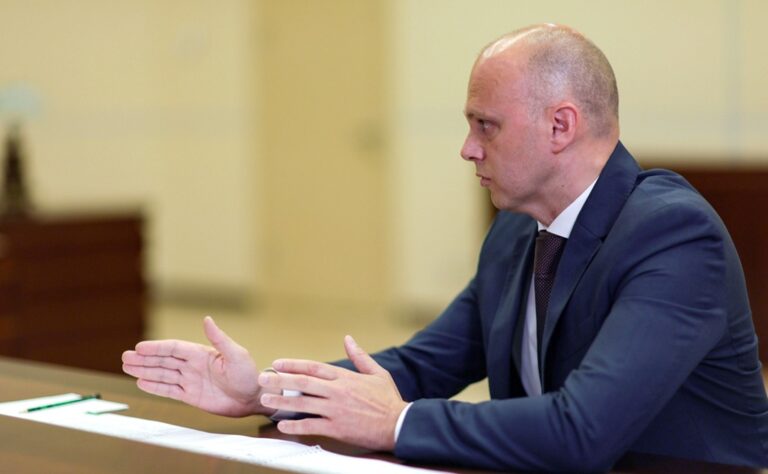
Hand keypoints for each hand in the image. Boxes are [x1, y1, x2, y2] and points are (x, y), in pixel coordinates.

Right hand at [122, 316, 274, 416]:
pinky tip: (141, 382)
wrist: (253, 398)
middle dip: (144, 359)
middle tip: (124, 357)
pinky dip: (155, 387)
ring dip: (145, 371)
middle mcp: (193, 366)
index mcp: (202, 353)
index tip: (139, 347)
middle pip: (164, 361)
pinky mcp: (191, 396)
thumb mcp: (236, 355)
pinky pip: (169, 390)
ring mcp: (191, 380)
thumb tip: (206, 319)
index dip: (156, 348)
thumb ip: (219, 339)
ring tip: (127, 367)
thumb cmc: (249, 374)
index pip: (174, 349)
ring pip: (163, 374)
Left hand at [257, 335, 407, 450]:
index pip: (313, 367)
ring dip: (282, 401)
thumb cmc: (388, 400)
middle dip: (280, 380)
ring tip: (265, 400)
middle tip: (262, 379)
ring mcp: (336, 410)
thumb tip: (348, 338)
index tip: (277, 363)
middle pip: (303, 382)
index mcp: (345, 377)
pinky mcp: (337, 428)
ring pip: (303, 403)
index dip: (293, 364)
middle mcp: (337, 391)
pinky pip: (311, 426)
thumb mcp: (377, 373)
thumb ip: (359, 356)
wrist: (399, 424)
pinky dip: (296, 426)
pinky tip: (282, 426)